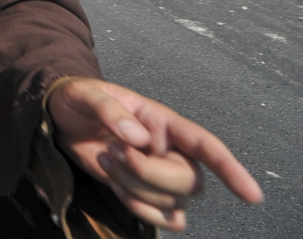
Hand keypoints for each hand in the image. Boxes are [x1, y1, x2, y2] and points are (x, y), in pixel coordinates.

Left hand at [47, 78, 261, 230]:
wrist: (61, 118)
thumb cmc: (79, 100)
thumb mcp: (86, 94)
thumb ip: (110, 110)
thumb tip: (138, 139)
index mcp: (164, 122)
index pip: (206, 146)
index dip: (230, 168)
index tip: (252, 196)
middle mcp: (171, 151)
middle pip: (189, 182)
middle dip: (147, 173)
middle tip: (112, 151)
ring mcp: (161, 176)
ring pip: (173, 203)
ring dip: (135, 188)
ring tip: (106, 158)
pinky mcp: (147, 195)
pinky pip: (164, 220)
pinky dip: (140, 210)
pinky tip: (115, 186)